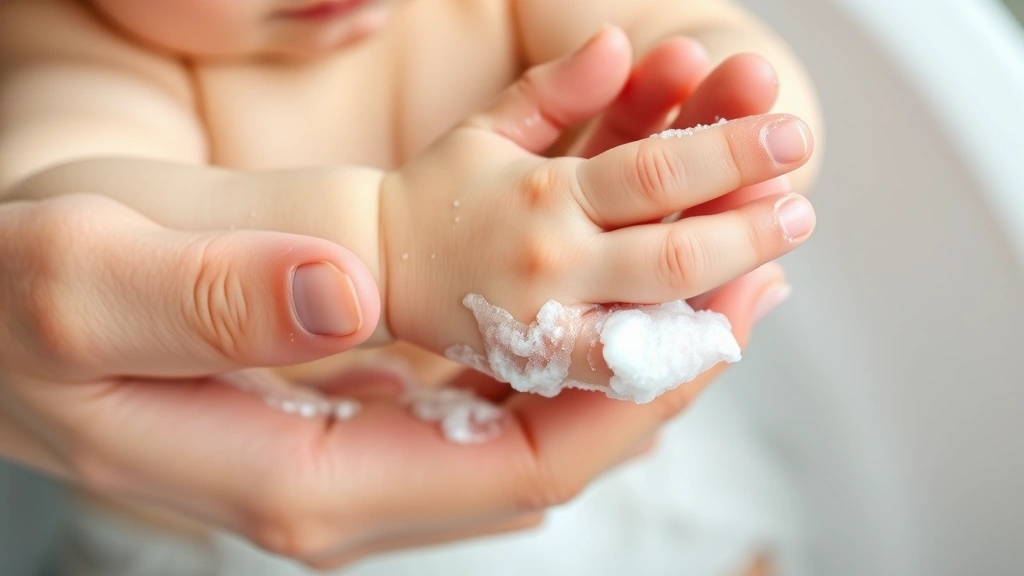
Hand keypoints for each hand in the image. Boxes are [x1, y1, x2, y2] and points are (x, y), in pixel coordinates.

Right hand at [0, 188, 786, 567]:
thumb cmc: (16, 308)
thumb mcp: (86, 288)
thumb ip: (209, 298)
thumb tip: (344, 297)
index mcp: (306, 479)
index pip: (522, 468)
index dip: (635, 401)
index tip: (720, 320)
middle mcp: (349, 480)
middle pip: (548, 447)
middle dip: (656, 372)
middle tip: (750, 278)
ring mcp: (353, 446)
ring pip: (527, 412)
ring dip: (621, 348)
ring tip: (710, 269)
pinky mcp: (348, 404)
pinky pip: (483, 379)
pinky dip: (557, 332)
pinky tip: (599, 276)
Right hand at [382, 27, 814, 385]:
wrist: (376, 266)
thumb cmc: (438, 191)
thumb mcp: (490, 127)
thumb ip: (557, 88)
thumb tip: (618, 40)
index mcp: (542, 192)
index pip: (654, 172)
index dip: (730, 153)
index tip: (792, 137)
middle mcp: (552, 260)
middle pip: (673, 250)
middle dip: (748, 226)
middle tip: (804, 209)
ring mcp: (550, 318)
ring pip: (657, 315)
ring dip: (728, 288)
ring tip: (780, 261)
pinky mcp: (544, 359)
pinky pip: (622, 365)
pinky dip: (677, 347)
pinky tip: (727, 326)